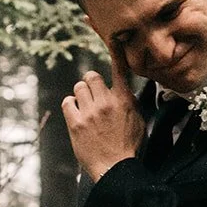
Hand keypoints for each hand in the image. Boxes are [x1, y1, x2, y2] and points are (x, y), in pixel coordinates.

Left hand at [61, 45, 144, 180]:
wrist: (115, 168)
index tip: (112, 37)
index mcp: (123, 100)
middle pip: (90, 76)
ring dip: (81, 95)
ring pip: (78, 88)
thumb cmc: (129, 146)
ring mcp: (90, 112)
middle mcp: (106, 102)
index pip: (118, 69)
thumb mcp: (139, 121)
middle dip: (91, 84)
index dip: (115, 50)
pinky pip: (67, 101)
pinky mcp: (75, 122)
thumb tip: (124, 89)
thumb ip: (130, 101)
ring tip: (86, 108)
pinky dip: (71, 105)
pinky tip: (77, 114)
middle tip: (93, 96)